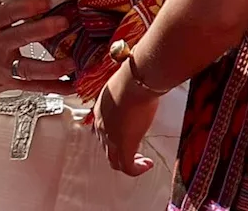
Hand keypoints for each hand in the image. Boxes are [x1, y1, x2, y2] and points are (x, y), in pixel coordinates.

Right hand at [0, 0, 74, 114]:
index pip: (5, 14)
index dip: (25, 7)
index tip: (45, 1)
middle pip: (20, 37)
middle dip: (43, 30)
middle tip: (64, 22)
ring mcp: (3, 68)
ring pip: (29, 68)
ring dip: (53, 66)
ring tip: (73, 61)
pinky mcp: (9, 84)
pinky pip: (33, 87)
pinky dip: (54, 88)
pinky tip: (73, 85)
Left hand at [92, 58, 160, 176]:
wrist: (137, 81)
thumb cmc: (133, 78)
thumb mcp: (125, 87)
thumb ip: (128, 95)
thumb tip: (138, 93)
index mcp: (100, 110)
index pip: (102, 130)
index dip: (113, 138)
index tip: (128, 136)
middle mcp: (102, 125)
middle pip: (107, 148)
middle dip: (120, 154)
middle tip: (135, 155)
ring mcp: (111, 137)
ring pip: (115, 161)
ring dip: (129, 163)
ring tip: (142, 161)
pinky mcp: (124, 145)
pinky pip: (127, 167)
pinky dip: (136, 169)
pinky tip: (146, 165)